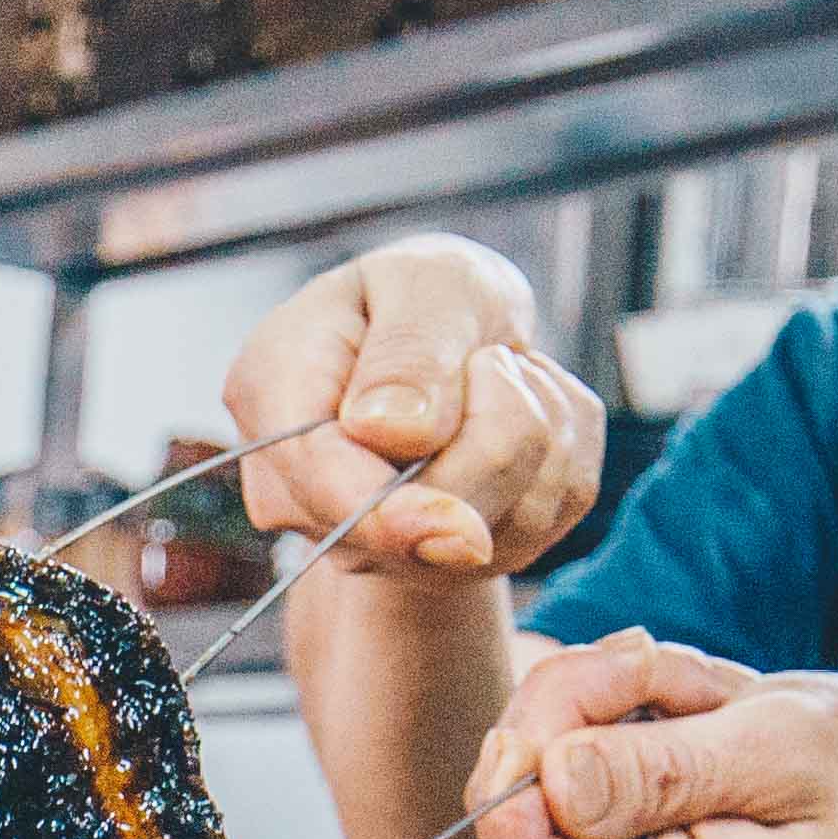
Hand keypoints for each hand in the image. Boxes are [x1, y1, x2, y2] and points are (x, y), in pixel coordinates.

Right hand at [220, 236, 608, 581]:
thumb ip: (409, 350)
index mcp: (274, 394)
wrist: (456, 331)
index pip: (322, 483)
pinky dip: (563, 450)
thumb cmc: (428, 295)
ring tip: (498, 378)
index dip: (394, 515)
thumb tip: (391, 433)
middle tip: (489, 358)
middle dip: (494, 431)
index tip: (466, 533)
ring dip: (537, 431)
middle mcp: (309, 489)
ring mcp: (378, 537)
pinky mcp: (456, 556)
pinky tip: (520, 412)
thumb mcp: (425, 282)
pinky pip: (550, 516)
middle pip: (418, 524)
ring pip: (499, 528)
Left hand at [471, 630, 837, 838]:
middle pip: (522, 822)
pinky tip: (693, 702)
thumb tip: (554, 778)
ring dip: (602, 697)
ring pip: (543, 775)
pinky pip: (577, 764)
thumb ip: (670, 769)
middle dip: (565, 712)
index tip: (557, 717)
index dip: (512, 812)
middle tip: (650, 658)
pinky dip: (621, 709)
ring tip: (704, 687)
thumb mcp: (787, 751)